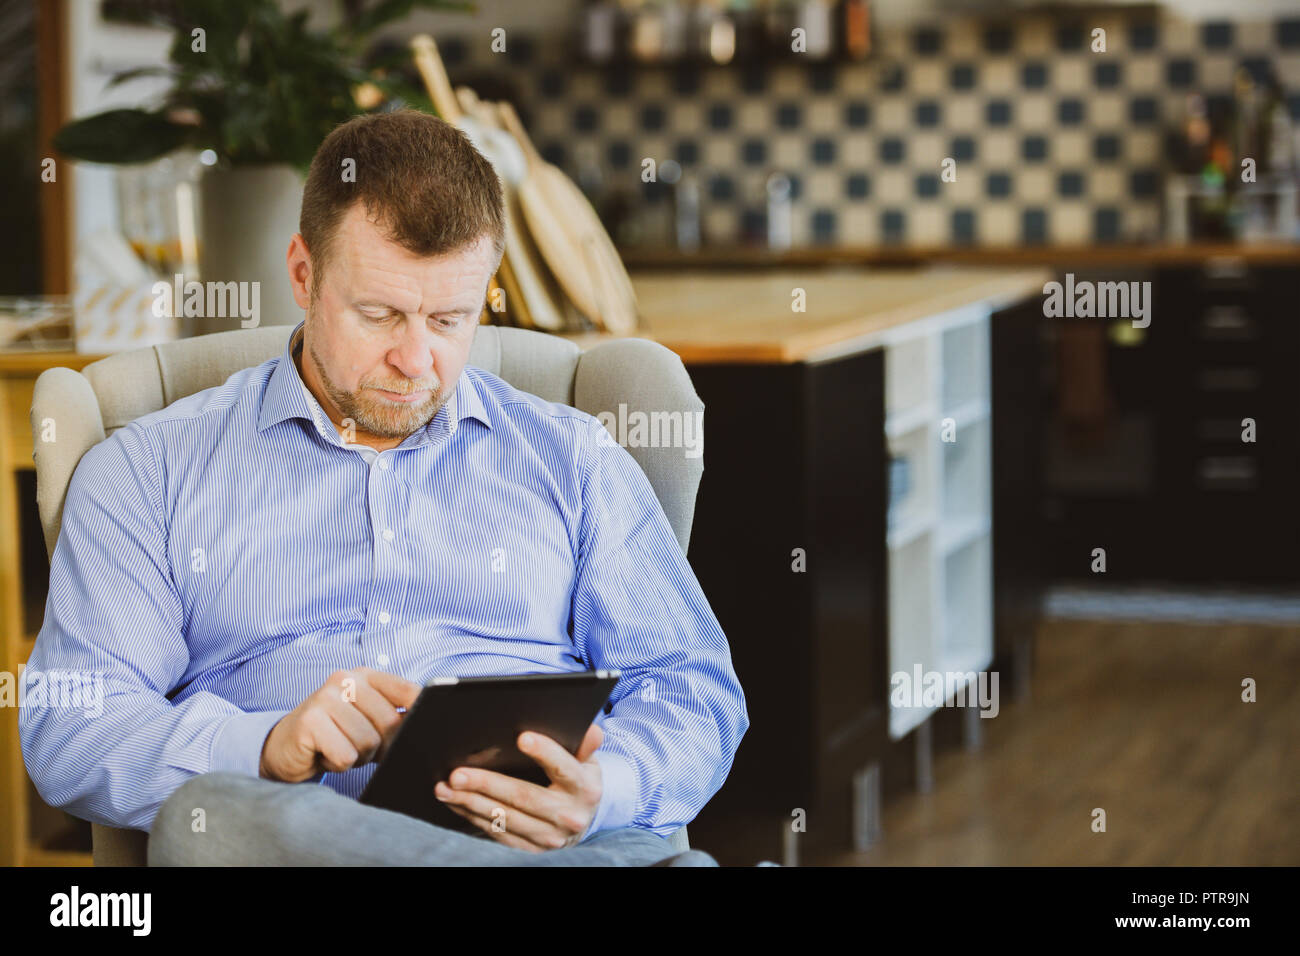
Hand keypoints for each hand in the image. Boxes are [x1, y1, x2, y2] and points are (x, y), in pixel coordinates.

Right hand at [259, 667, 420, 782]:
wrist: (285, 748)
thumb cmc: (334, 736)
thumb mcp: (367, 722)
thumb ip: (394, 718)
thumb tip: (426, 725)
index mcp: (365, 676)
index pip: (407, 691)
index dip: (418, 715)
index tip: (421, 730)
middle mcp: (346, 679)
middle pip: (390, 723)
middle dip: (380, 747)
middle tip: (358, 748)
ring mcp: (326, 697)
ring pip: (368, 742)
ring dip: (357, 757)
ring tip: (339, 748)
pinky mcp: (310, 720)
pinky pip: (346, 755)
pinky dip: (339, 764)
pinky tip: (325, 755)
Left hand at [434, 722, 604, 851]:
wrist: (583, 819)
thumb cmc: (578, 778)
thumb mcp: (587, 759)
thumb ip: (585, 743)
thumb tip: (591, 730)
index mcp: (585, 787)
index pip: (563, 767)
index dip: (544, 752)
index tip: (521, 737)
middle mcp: (569, 815)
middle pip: (523, 797)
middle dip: (487, 784)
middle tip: (457, 773)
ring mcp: (550, 837)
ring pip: (505, 818)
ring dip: (471, 802)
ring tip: (445, 787)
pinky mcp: (532, 849)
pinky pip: (499, 833)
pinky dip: (474, 817)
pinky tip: (456, 802)